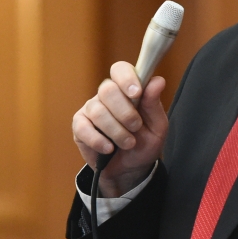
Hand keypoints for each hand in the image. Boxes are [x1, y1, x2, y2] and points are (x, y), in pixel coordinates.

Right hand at [72, 61, 167, 196]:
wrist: (130, 169)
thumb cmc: (145, 143)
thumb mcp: (157, 127)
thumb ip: (154, 104)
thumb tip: (158, 80)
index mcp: (127, 88)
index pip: (120, 70)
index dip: (126, 78)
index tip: (137, 93)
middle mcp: (107, 95)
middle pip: (107, 90)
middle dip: (124, 112)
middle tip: (136, 127)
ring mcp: (91, 109)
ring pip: (97, 111)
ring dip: (116, 131)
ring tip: (128, 143)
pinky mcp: (79, 126)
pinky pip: (83, 128)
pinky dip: (98, 140)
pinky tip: (109, 149)